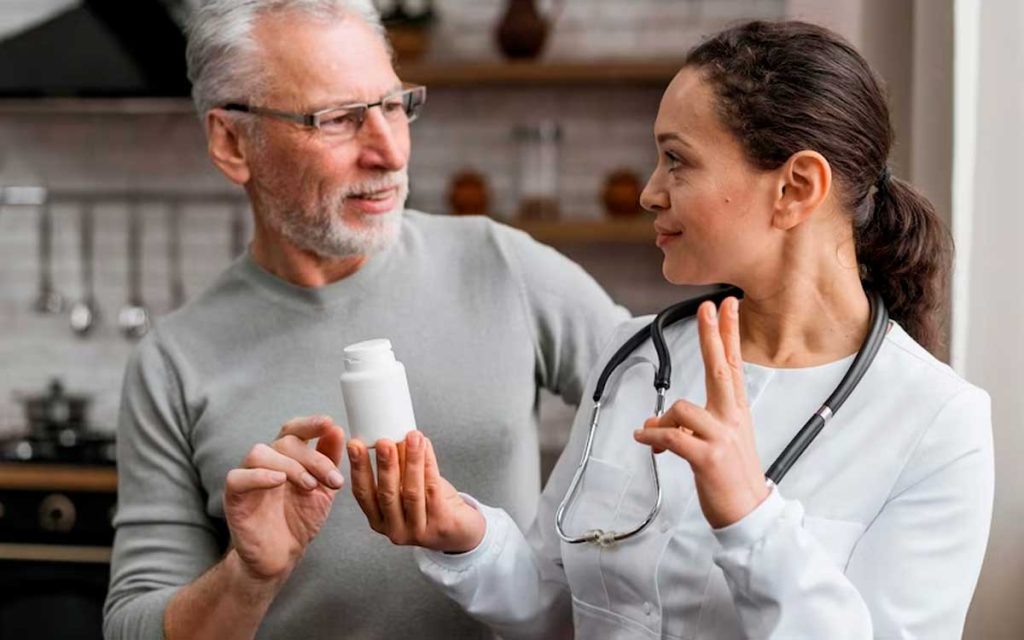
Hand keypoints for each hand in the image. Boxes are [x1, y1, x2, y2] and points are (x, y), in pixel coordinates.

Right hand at [223, 415, 345, 583]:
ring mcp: (248, 478)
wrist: (282, 556)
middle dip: (313, 459)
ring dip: (290, 466)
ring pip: (259, 453)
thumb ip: (329, 461)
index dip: (310, 424)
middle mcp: (266, 462)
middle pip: (285, 442)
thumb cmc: (300, 520)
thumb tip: (337, 431)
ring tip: (309, 486)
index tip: (329, 423)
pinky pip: (238, 477)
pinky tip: (279, 482)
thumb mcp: (323, 489)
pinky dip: (259, 476)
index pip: (294, 430)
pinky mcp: (234, 497)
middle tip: (332, 480)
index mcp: (286, 457)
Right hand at [349, 431, 485, 553]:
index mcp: (379, 520)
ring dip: (411, 461)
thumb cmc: (431, 505)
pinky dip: (429, 465)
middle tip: (384, 442)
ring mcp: (417, 532)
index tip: (355, 445)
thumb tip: (391, 433)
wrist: (462, 530)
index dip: (358, 469)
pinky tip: (427, 448)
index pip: (363, 494)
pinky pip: (433, 491)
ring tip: (412, 437)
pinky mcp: (441, 527)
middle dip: (385, 465)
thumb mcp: (407, 489)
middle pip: (387, 494)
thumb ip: (398, 469)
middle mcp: (394, 530)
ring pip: (412, 492)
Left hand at [633, 297, 769, 528]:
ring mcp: (722, 437)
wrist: (749, 513)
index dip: (729, 333)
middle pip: (721, 368)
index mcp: (735, 412)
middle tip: (708, 307)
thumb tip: (651, 421)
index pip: (733, 364)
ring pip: (682, 408)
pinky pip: (672, 436)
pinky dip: (652, 436)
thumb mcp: (711, 444)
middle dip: (713, 336)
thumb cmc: (730, 477)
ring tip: (654, 436)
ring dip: (661, 422)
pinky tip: (643, 439)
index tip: (727, 306)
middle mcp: (732, 419)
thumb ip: (684, 426)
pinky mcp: (708, 457)